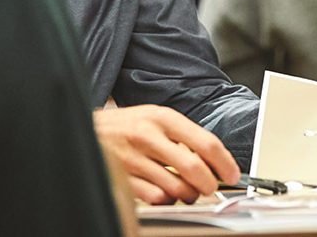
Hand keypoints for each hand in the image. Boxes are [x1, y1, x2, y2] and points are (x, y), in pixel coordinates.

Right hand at [93, 104, 239, 203]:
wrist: (84, 129)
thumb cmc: (126, 126)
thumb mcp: (155, 118)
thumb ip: (182, 136)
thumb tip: (213, 160)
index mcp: (162, 117)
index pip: (205, 142)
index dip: (224, 162)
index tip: (232, 174)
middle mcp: (148, 136)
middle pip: (194, 169)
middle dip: (209, 184)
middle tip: (210, 187)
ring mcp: (134, 158)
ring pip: (176, 187)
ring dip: (187, 194)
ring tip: (185, 189)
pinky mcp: (122, 178)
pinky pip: (155, 198)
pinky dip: (165, 200)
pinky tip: (163, 191)